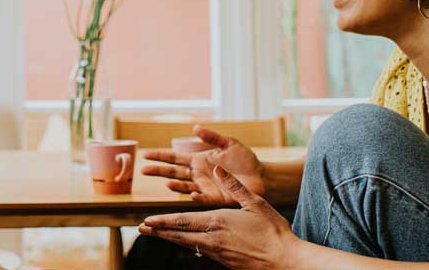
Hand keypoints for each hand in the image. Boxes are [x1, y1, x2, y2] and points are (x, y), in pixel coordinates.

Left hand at [138, 166, 300, 269]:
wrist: (286, 261)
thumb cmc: (274, 231)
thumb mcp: (255, 202)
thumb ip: (234, 185)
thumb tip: (217, 167)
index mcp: (217, 222)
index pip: (182, 221)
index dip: (163, 221)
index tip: (148, 219)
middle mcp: (213, 239)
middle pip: (179, 234)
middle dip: (159, 230)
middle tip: (141, 228)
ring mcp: (218, 253)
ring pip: (187, 244)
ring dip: (169, 238)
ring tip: (154, 234)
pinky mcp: (225, 262)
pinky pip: (200, 251)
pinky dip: (186, 245)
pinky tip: (183, 243)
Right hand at [141, 125, 265, 203]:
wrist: (262, 177)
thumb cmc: (246, 160)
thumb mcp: (229, 143)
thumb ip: (212, 137)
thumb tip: (195, 128)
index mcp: (198, 160)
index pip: (174, 158)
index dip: (160, 156)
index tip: (145, 154)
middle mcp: (198, 174)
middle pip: (173, 172)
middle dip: (158, 171)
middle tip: (143, 170)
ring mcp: (205, 187)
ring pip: (184, 187)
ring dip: (175, 186)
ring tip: (166, 184)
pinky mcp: (215, 198)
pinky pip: (203, 198)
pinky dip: (196, 197)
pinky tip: (191, 194)